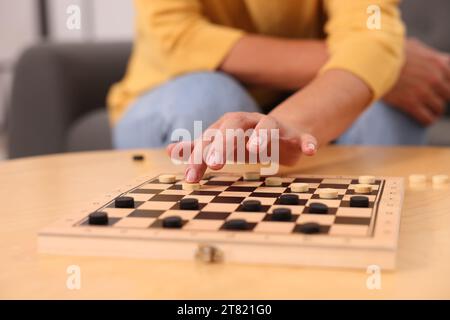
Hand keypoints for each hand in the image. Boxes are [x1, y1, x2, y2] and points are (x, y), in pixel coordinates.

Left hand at [166, 112, 316, 182]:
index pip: (211, 137)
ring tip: (257, 153)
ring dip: (263, 137)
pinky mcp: (295, 135)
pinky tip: (310, 151)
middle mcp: (250, 123)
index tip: (191, 177)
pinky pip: (303, 136)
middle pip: (235, 125)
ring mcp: (274, 127)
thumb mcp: (222, 145)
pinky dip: (306, 141)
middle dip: (224, 143)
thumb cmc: (246, 141)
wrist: (281, 131)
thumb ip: (199, 149)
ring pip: (268, 126)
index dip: (199, 156)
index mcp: (229, 126)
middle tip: (215, 164)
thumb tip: (170, 150)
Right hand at [383, 38, 449, 125]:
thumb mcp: (414, 46)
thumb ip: (428, 54)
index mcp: (438, 62)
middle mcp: (435, 77)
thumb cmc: (389, 52)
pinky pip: (427, 118)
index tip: (441, 88)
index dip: (446, 83)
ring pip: (439, 108)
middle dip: (441, 96)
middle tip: (433, 99)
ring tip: (429, 111)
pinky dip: (427, 120)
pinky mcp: (411, 103)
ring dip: (435, 110)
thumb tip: (434, 59)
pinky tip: (425, 120)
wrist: (373, 62)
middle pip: (448, 94)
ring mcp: (424, 91)